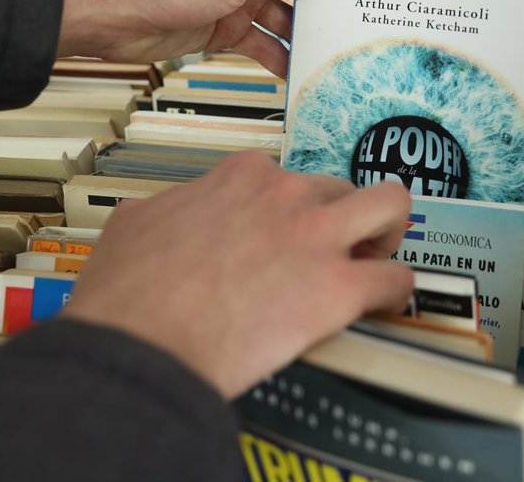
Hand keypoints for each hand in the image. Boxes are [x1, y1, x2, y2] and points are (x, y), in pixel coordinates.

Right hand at [60, 152, 413, 398]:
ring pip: (391, 206)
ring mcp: (315, 236)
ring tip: (378, 260)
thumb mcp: (133, 224)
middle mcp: (284, 195)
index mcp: (240, 178)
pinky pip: (396, 279)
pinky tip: (383, 307)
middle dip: (343, 219)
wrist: (138, 346)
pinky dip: (395, 294)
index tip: (286, 231)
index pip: (286, 177)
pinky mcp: (337, 288)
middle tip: (336, 249)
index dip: (290, 209)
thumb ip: (164, 210)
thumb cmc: (128, 297)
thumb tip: (160, 216)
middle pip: (341, 188)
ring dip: (389, 233)